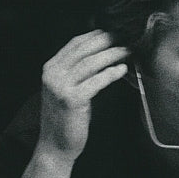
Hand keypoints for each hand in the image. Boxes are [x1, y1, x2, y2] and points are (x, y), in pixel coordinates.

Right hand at [36, 30, 129, 163]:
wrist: (55, 145)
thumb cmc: (66, 118)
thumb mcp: (67, 89)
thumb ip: (77, 72)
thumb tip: (102, 54)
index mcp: (51, 68)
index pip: (74, 44)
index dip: (95, 35)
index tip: (113, 32)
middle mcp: (53, 74)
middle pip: (83, 50)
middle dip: (106, 41)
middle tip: (124, 37)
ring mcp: (60, 86)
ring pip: (90, 63)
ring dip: (111, 55)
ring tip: (127, 50)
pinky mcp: (72, 99)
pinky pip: (95, 82)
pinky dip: (110, 74)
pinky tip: (121, 70)